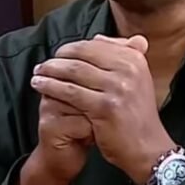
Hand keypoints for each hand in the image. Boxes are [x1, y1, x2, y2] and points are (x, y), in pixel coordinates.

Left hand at [31, 35, 175, 184]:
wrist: (147, 147)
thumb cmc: (137, 114)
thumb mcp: (136, 78)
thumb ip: (120, 55)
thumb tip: (97, 37)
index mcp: (134, 59)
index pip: (95, 44)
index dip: (72, 48)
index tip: (58, 54)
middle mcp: (128, 69)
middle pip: (83, 54)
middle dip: (59, 57)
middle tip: (43, 64)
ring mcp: (117, 88)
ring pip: (74, 71)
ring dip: (51, 70)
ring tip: (37, 73)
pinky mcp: (105, 107)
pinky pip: (71, 92)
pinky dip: (51, 86)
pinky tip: (40, 86)